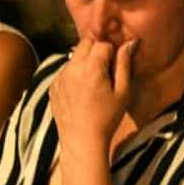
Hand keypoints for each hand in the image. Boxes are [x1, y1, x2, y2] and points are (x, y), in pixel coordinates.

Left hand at [50, 38, 136, 159]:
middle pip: (85, 43)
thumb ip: (125, 64)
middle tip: (106, 70)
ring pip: (75, 56)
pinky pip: (66, 70)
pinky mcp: (54, 86)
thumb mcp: (123, 92)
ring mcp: (60, 76)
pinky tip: (82, 92)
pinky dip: (75, 74)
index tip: (116, 66)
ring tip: (94, 83)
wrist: (82, 141)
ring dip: (85, 61)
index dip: (112, 52)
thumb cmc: (107, 119)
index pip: (102, 44)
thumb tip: (130, 43)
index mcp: (91, 68)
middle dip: (97, 50)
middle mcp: (72, 68)